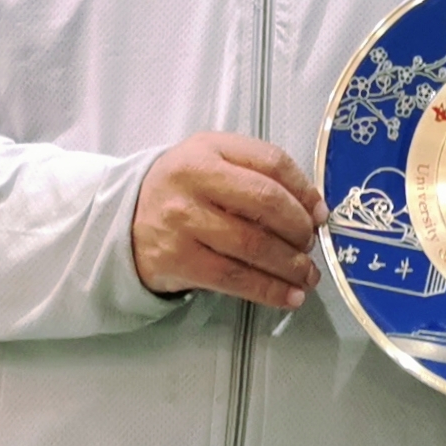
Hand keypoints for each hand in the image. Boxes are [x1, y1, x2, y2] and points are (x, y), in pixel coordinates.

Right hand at [132, 134, 324, 310]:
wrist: (125, 219)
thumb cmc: (184, 189)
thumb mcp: (213, 161)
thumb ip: (257, 172)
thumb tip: (312, 208)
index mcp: (209, 149)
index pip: (271, 162)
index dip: (304, 190)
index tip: (320, 213)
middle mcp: (193, 180)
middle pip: (265, 202)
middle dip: (300, 229)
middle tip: (311, 245)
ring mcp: (183, 220)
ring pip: (253, 245)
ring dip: (291, 265)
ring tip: (307, 276)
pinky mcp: (178, 259)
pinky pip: (234, 278)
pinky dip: (268, 290)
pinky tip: (288, 296)